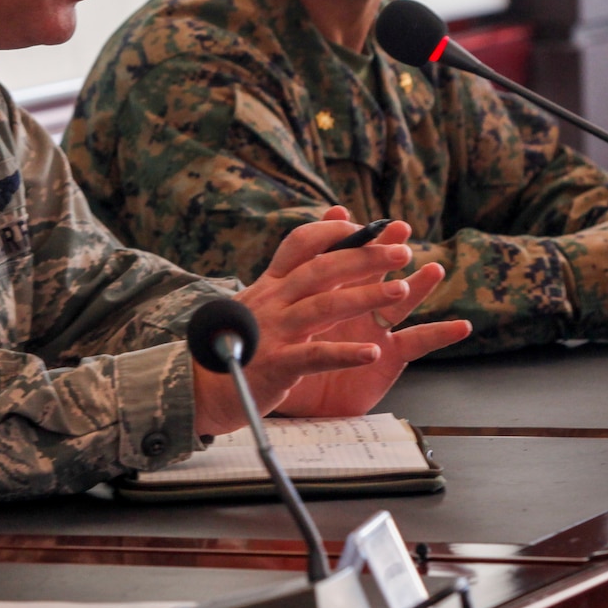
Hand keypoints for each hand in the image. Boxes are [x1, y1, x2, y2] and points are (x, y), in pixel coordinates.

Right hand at [193, 214, 461, 435]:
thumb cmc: (242, 340)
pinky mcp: (277, 365)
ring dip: (365, 297)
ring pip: (323, 307)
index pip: (302, 244)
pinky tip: (371, 354)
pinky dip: (345, 355)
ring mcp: (274, 331)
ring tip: (401, 290)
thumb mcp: (265, 299)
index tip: (369, 227)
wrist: (204, 386)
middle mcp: (273, 302)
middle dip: (365, 258)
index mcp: (271, 285)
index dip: (336, 232)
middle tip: (403, 251)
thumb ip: (296, 267)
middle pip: (321, 270)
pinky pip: (315, 356)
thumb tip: (330, 221)